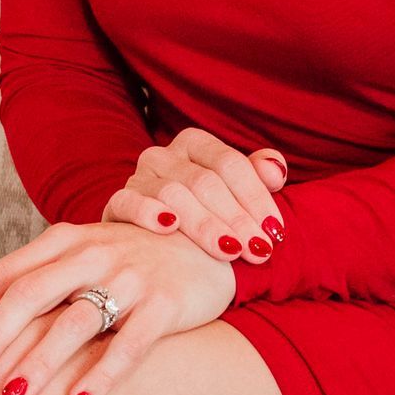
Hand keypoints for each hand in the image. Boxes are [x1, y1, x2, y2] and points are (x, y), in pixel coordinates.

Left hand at [0, 218, 235, 394]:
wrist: (208, 246)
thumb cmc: (129, 261)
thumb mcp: (77, 255)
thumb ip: (26, 275)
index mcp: (65, 241)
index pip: (7, 272)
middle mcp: (94, 253)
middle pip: (32, 293)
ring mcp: (132, 277)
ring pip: (76, 320)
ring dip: (40, 360)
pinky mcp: (167, 304)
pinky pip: (131, 344)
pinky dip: (103, 374)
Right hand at [101, 129, 289, 267]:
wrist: (155, 249)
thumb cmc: (206, 218)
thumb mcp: (236, 195)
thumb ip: (259, 177)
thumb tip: (276, 170)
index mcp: (195, 144)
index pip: (230, 163)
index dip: (255, 196)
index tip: (275, 231)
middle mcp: (164, 155)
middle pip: (205, 181)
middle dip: (236, 218)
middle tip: (258, 250)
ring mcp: (138, 178)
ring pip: (172, 194)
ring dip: (205, 224)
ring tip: (229, 250)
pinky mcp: (117, 204)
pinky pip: (127, 202)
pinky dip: (147, 212)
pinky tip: (169, 228)